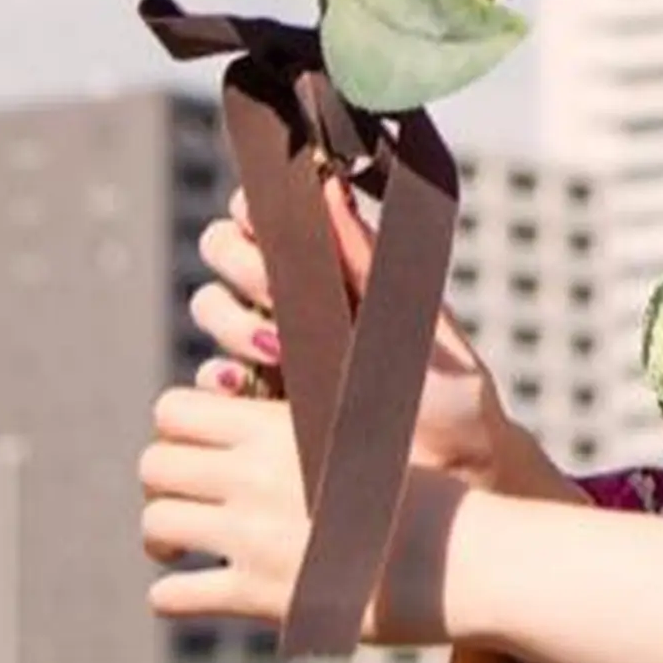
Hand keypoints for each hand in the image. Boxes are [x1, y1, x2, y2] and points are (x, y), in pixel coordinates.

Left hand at [139, 384, 462, 645]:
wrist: (465, 556)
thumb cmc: (429, 489)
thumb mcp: (370, 428)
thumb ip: (317, 413)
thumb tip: (293, 383)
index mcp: (278, 426)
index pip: (174, 410)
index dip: (180, 429)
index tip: (201, 449)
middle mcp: (254, 476)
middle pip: (153, 465)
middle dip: (165, 483)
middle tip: (187, 501)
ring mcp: (252, 538)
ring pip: (155, 526)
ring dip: (163, 539)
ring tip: (179, 551)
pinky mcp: (260, 597)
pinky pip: (174, 597)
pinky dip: (174, 595)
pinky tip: (194, 593)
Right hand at [189, 176, 572, 501]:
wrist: (452, 476)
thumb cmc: (450, 394)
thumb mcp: (419, 324)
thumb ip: (371, 260)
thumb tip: (331, 187)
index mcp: (337, 264)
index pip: (271, 210)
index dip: (255, 206)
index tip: (262, 219)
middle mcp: (296, 295)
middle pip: (225, 248)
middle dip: (243, 263)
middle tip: (278, 294)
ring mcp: (269, 346)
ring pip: (211, 304)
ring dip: (231, 319)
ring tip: (278, 352)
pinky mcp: (255, 400)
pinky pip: (210, 378)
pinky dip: (217, 377)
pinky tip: (243, 386)